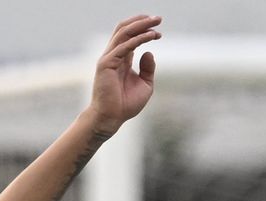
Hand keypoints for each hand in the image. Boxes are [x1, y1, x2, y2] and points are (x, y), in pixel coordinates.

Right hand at [90, 15, 161, 134]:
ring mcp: (108, 58)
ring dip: (140, 25)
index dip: (144, 31)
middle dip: (142, 21)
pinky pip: (123, 47)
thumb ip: (148, 68)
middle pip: (125, 30)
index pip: (130, 37)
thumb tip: (149, 52)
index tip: (159, 32)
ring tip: (155, 22)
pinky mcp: (106, 64)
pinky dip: (137, 39)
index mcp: (121, 59)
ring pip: (123, 33)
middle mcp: (113, 55)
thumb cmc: (126, 104)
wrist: (111, 118)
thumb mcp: (145, 85)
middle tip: (158, 18)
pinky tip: (149, 36)